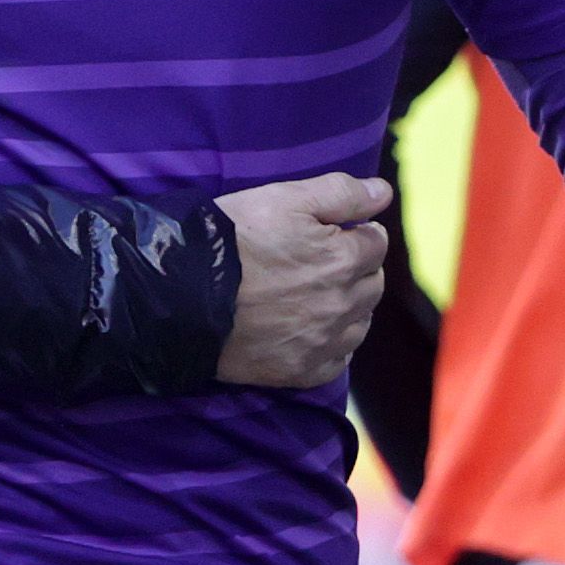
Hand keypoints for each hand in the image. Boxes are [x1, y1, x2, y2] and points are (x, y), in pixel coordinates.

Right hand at [214, 173, 392, 389]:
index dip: (357, 233)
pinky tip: (311, 330)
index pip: (376, 243)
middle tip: (321, 261)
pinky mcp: (301, 371)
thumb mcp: (283, 198)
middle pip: (373, 284)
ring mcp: (322, 342)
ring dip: (349, 307)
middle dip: (356, 269)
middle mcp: (341, 305)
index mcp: (342, 259)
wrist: (181, 293)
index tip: (334, 232)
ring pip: (360, 323)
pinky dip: (332, 345)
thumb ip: (340, 193)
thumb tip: (383, 193)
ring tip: (315, 295)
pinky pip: (337, 360)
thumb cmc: (232, 238)